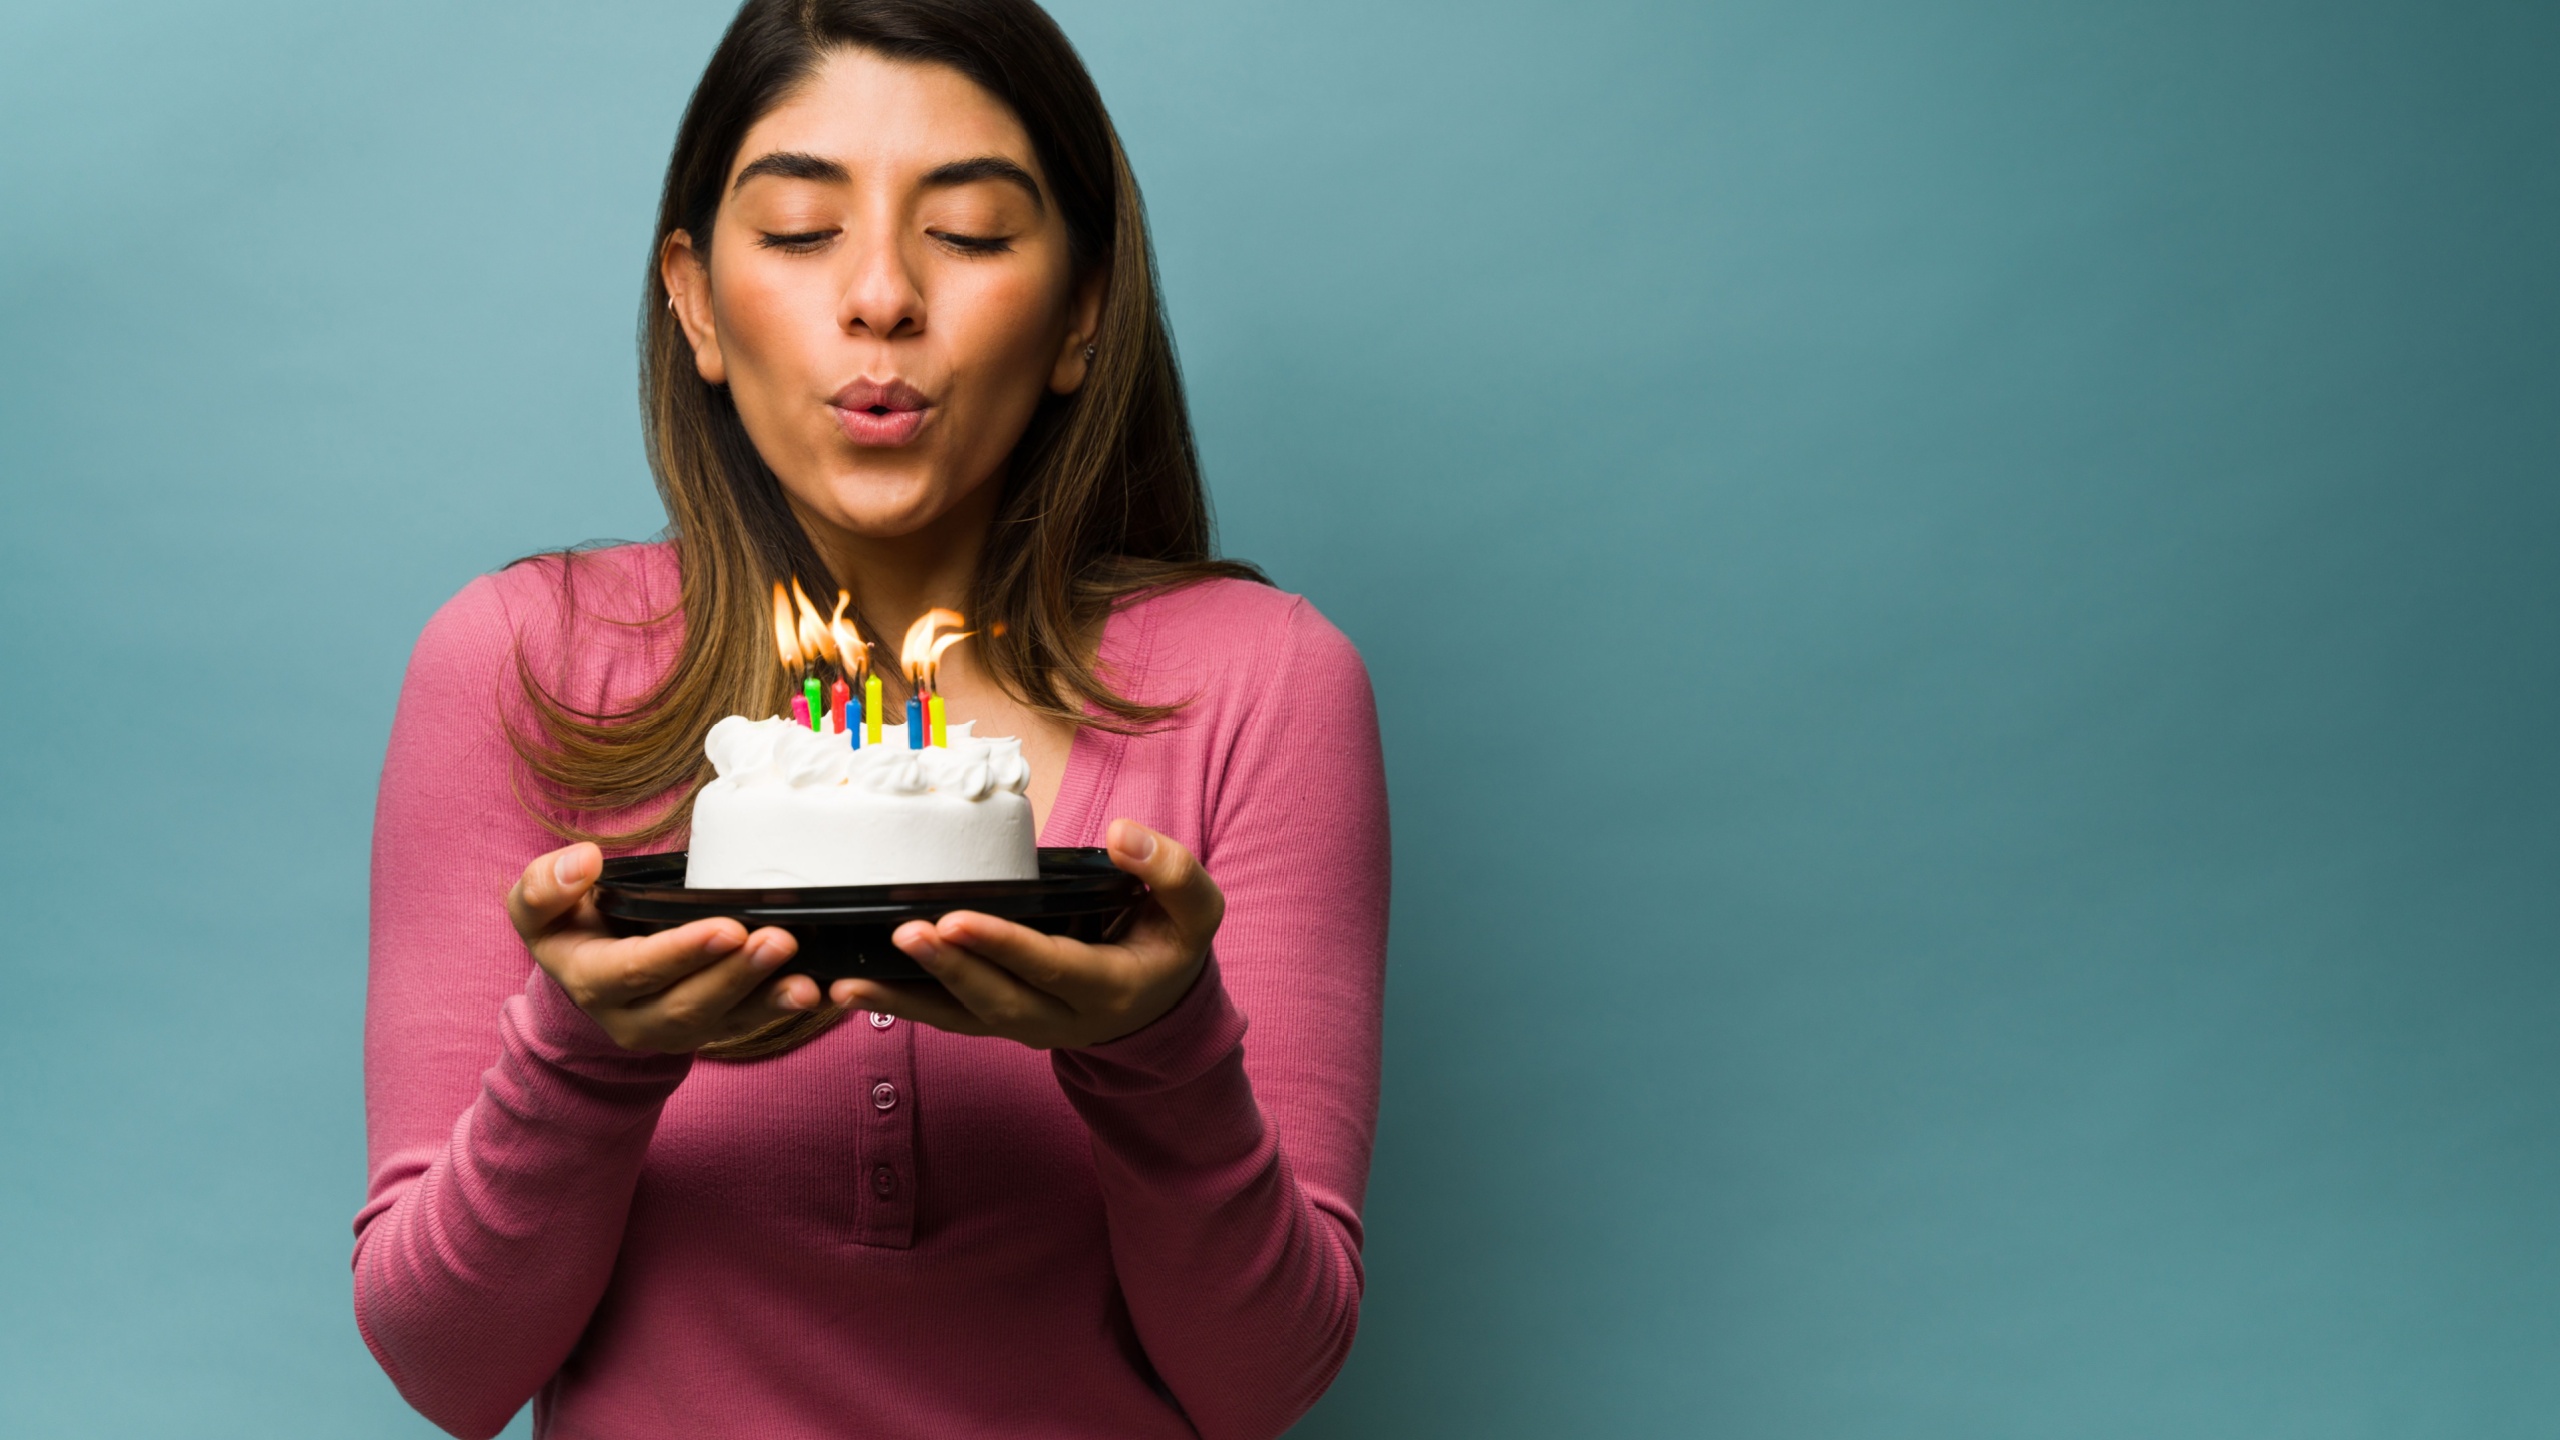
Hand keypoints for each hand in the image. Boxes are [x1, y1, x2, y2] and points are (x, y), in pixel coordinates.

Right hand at [507, 842, 822, 1053]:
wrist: (586, 972)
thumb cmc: (570, 925)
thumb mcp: (537, 907)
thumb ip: (544, 885)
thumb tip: (583, 860)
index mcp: (591, 981)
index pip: (635, 971)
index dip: (680, 953)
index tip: (725, 927)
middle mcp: (631, 1017)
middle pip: (686, 1004)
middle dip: (735, 974)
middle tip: (777, 941)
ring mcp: (673, 1030)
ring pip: (722, 1022)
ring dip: (765, 999)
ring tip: (804, 979)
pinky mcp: (708, 1029)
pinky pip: (746, 1025)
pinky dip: (780, 1009)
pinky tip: (814, 992)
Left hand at [830, 819, 1221, 1049]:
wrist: (1162, 1001)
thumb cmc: (1172, 941)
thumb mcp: (1196, 909)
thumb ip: (1170, 870)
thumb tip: (1123, 833)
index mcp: (1110, 988)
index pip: (1051, 966)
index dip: (1003, 945)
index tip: (956, 918)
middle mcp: (1064, 1019)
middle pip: (998, 1000)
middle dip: (949, 969)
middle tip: (904, 932)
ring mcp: (1029, 1027)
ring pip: (962, 1020)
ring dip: (907, 999)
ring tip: (848, 983)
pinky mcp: (1001, 1022)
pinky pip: (949, 1017)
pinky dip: (902, 1004)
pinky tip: (853, 988)